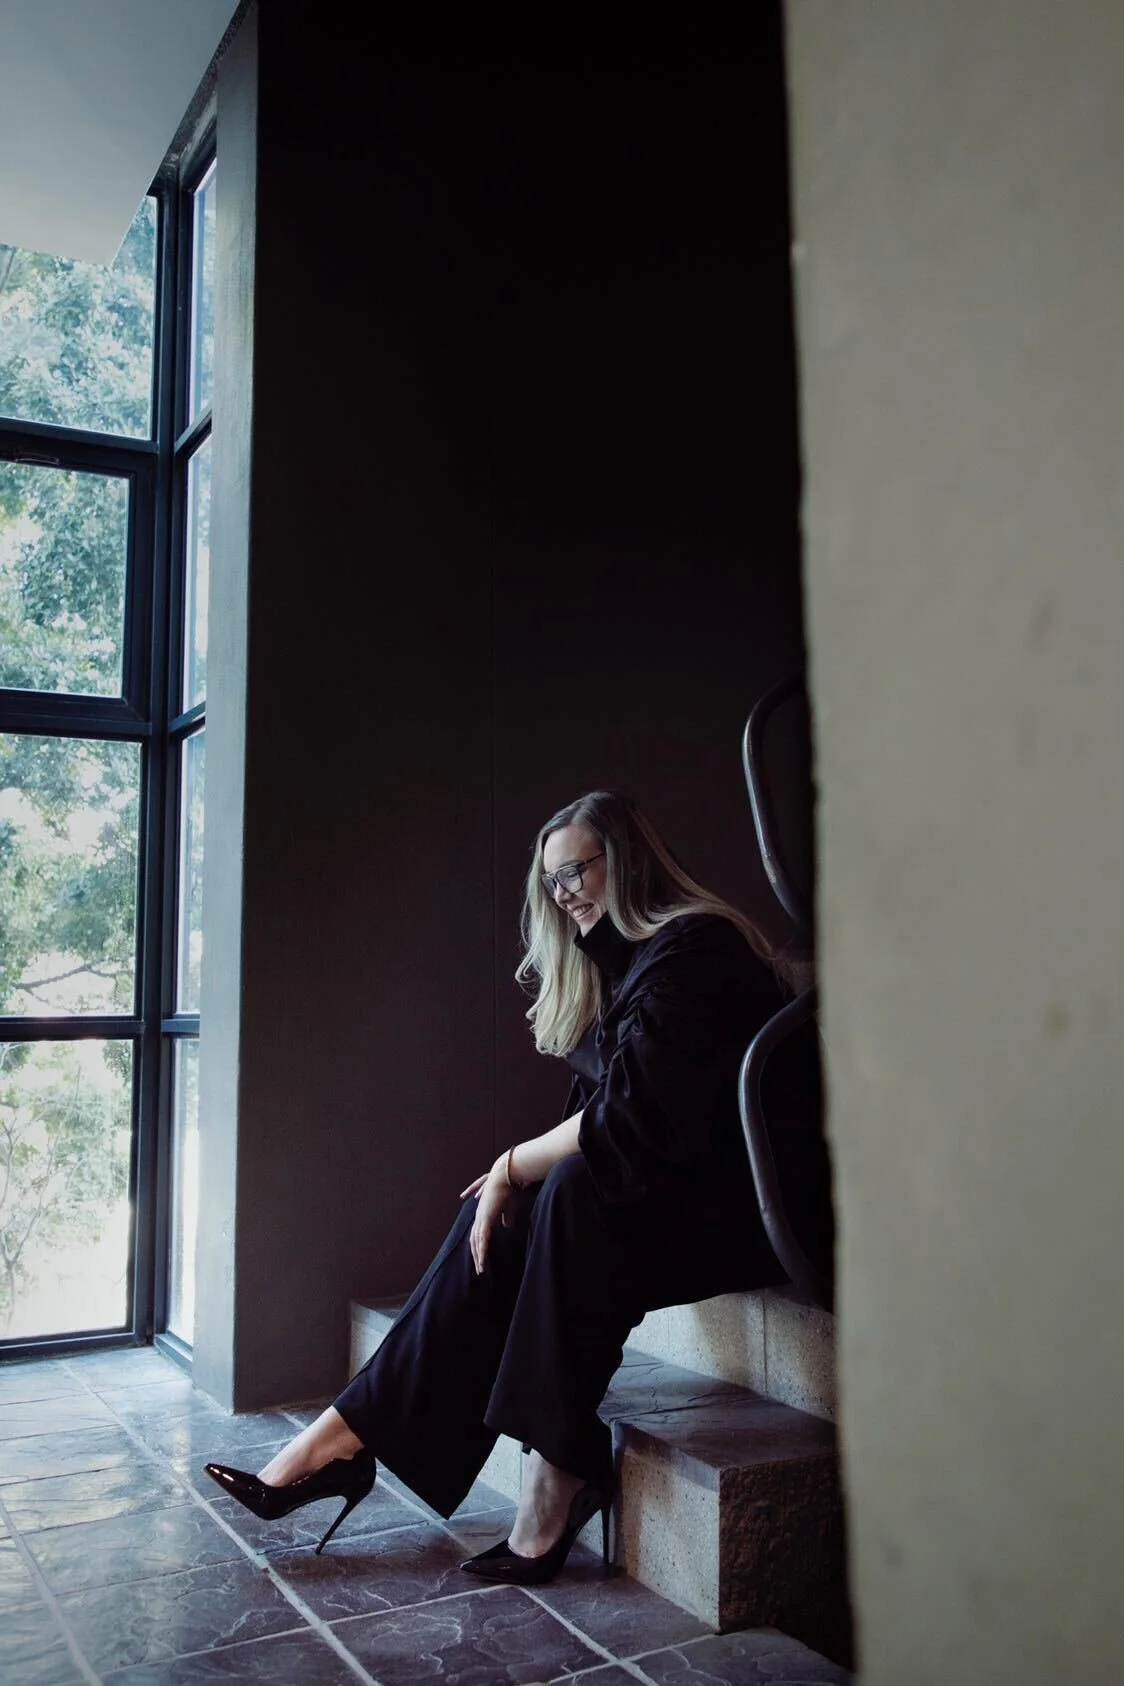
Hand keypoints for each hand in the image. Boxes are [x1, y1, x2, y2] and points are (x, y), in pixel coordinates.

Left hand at [460, 1160, 513, 1274]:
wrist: (505, 1176)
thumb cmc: (507, 1189)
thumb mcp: (508, 1208)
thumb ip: (506, 1217)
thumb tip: (507, 1226)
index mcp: (484, 1214)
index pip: (478, 1234)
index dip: (480, 1246)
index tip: (482, 1257)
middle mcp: (479, 1216)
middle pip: (474, 1240)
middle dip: (476, 1255)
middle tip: (480, 1269)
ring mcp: (481, 1218)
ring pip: (477, 1242)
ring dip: (479, 1257)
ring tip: (481, 1269)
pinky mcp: (485, 1219)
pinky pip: (483, 1239)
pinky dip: (482, 1251)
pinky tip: (483, 1260)